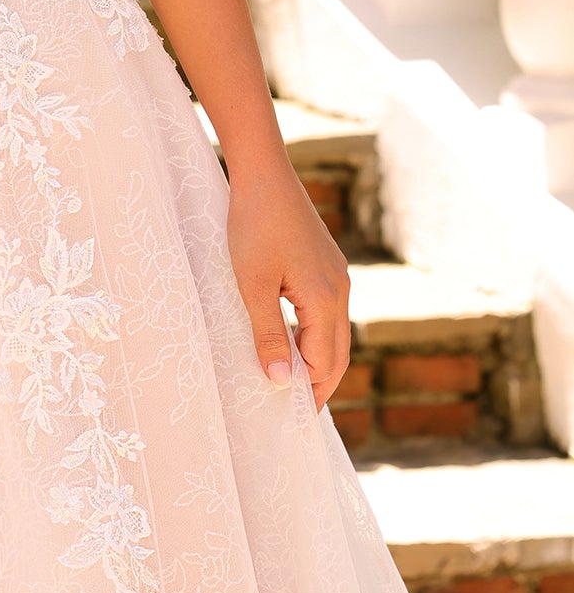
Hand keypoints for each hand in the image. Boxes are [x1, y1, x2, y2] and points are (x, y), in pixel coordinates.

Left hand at [224, 156, 350, 411]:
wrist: (264, 174)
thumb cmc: (253, 226)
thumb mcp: (251, 285)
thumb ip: (267, 335)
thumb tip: (282, 383)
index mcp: (326, 300)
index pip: (322, 363)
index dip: (306, 391)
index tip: (286, 418)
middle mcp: (341, 290)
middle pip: (336, 353)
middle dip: (320, 385)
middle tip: (296, 414)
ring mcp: (337, 276)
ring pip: (334, 333)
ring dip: (317, 361)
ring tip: (293, 385)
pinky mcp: (327, 265)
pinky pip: (327, 313)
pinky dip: (315, 336)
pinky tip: (293, 341)